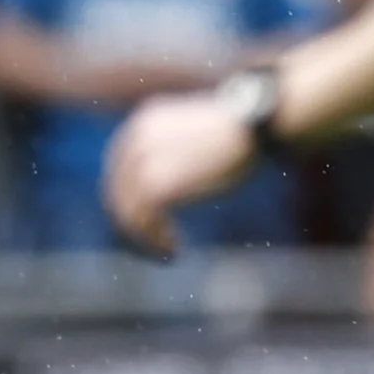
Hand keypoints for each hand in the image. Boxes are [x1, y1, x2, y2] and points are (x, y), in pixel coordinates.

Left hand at [101, 92, 259, 258]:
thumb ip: (176, 147)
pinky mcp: (156, 185)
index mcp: (143, 123)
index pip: (121, 169)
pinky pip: (143, 221)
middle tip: (156, 241)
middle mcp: (134, 140)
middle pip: (118, 192)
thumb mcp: (198, 131)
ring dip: (144, 236)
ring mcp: (142, 163)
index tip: (151, 218)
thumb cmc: (243, 132)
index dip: (132, 197)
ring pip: (126, 211)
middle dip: (134, 221)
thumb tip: (177, 176)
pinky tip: (174, 248)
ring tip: (167, 250)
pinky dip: (155, 239)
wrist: (255, 126)